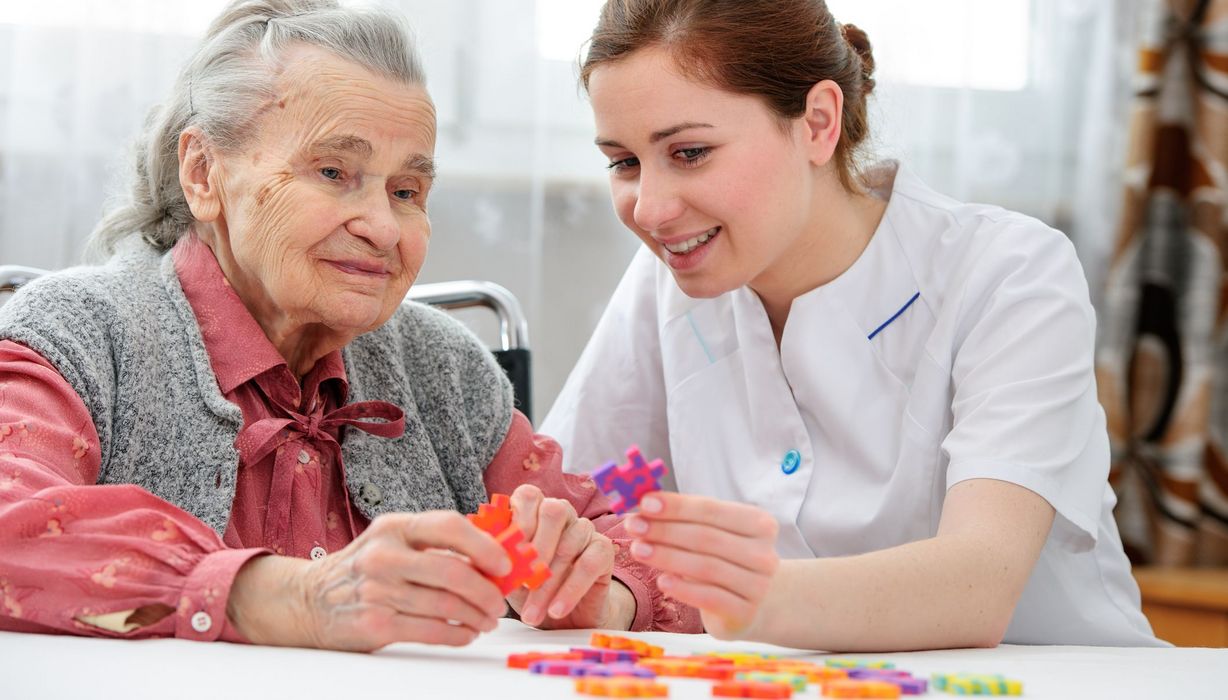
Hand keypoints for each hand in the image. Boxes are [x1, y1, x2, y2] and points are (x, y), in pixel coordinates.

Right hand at [227, 511, 510, 651]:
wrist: (309, 599)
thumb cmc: (365, 568)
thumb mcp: (392, 541)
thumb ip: (434, 544)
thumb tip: (493, 555)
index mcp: (394, 526)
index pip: (449, 526)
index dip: (484, 545)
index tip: (505, 563)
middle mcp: (384, 554)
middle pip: (453, 571)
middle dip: (486, 590)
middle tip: (500, 602)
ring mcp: (378, 590)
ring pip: (446, 605)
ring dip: (476, 616)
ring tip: (486, 620)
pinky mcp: (374, 623)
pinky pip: (431, 631)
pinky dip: (457, 634)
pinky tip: (465, 633)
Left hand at [505, 484, 629, 628]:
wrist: (564, 615)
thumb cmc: (529, 587)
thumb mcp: (508, 574)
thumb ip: (497, 559)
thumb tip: (480, 557)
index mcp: (534, 510)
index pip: (528, 495)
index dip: (518, 520)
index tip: (507, 553)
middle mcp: (562, 513)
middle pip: (554, 511)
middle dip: (537, 548)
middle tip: (523, 583)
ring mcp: (584, 529)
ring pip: (569, 545)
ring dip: (548, 583)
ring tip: (532, 614)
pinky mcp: (603, 549)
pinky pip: (589, 564)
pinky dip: (570, 590)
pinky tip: (556, 610)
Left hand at [625, 492, 778, 638]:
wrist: (747, 605)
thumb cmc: (722, 560)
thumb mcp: (711, 534)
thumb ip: (685, 518)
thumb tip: (644, 504)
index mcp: (759, 523)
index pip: (712, 509)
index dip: (677, 506)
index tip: (644, 503)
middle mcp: (764, 553)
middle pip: (707, 537)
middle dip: (665, 530)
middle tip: (633, 526)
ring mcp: (758, 586)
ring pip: (706, 567)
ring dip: (667, 557)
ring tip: (637, 550)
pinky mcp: (745, 613)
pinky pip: (710, 598)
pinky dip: (683, 588)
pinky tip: (662, 581)